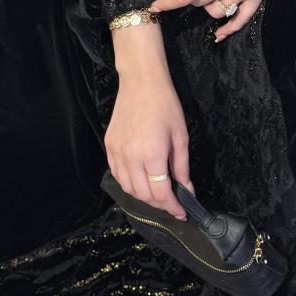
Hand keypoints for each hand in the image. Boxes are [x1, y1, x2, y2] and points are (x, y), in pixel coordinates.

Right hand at [106, 26, 193, 218]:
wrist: (141, 83)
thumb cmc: (165, 106)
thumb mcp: (180, 137)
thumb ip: (182, 168)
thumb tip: (186, 190)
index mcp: (152, 154)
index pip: (161, 193)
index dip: (173, 206)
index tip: (182, 212)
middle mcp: (131, 157)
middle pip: (143, 195)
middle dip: (160, 204)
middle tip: (172, 202)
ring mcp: (117, 152)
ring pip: (128, 188)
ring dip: (143, 196)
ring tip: (158, 193)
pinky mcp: (109, 146)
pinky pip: (117, 174)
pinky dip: (129, 183)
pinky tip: (141, 180)